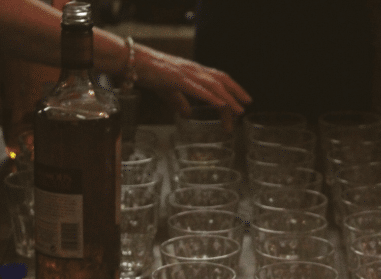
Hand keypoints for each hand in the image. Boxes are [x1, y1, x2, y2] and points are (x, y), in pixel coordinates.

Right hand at [135, 45, 251, 129]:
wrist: (133, 62)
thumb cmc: (150, 74)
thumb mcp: (169, 91)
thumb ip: (180, 102)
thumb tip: (188, 115)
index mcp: (194, 72)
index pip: (218, 78)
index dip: (232, 89)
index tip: (242, 101)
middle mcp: (194, 70)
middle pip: (221, 80)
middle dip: (236, 93)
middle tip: (246, 106)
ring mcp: (187, 74)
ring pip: (213, 85)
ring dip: (228, 99)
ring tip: (238, 110)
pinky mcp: (177, 79)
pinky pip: (198, 88)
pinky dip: (211, 97)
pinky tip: (220, 104)